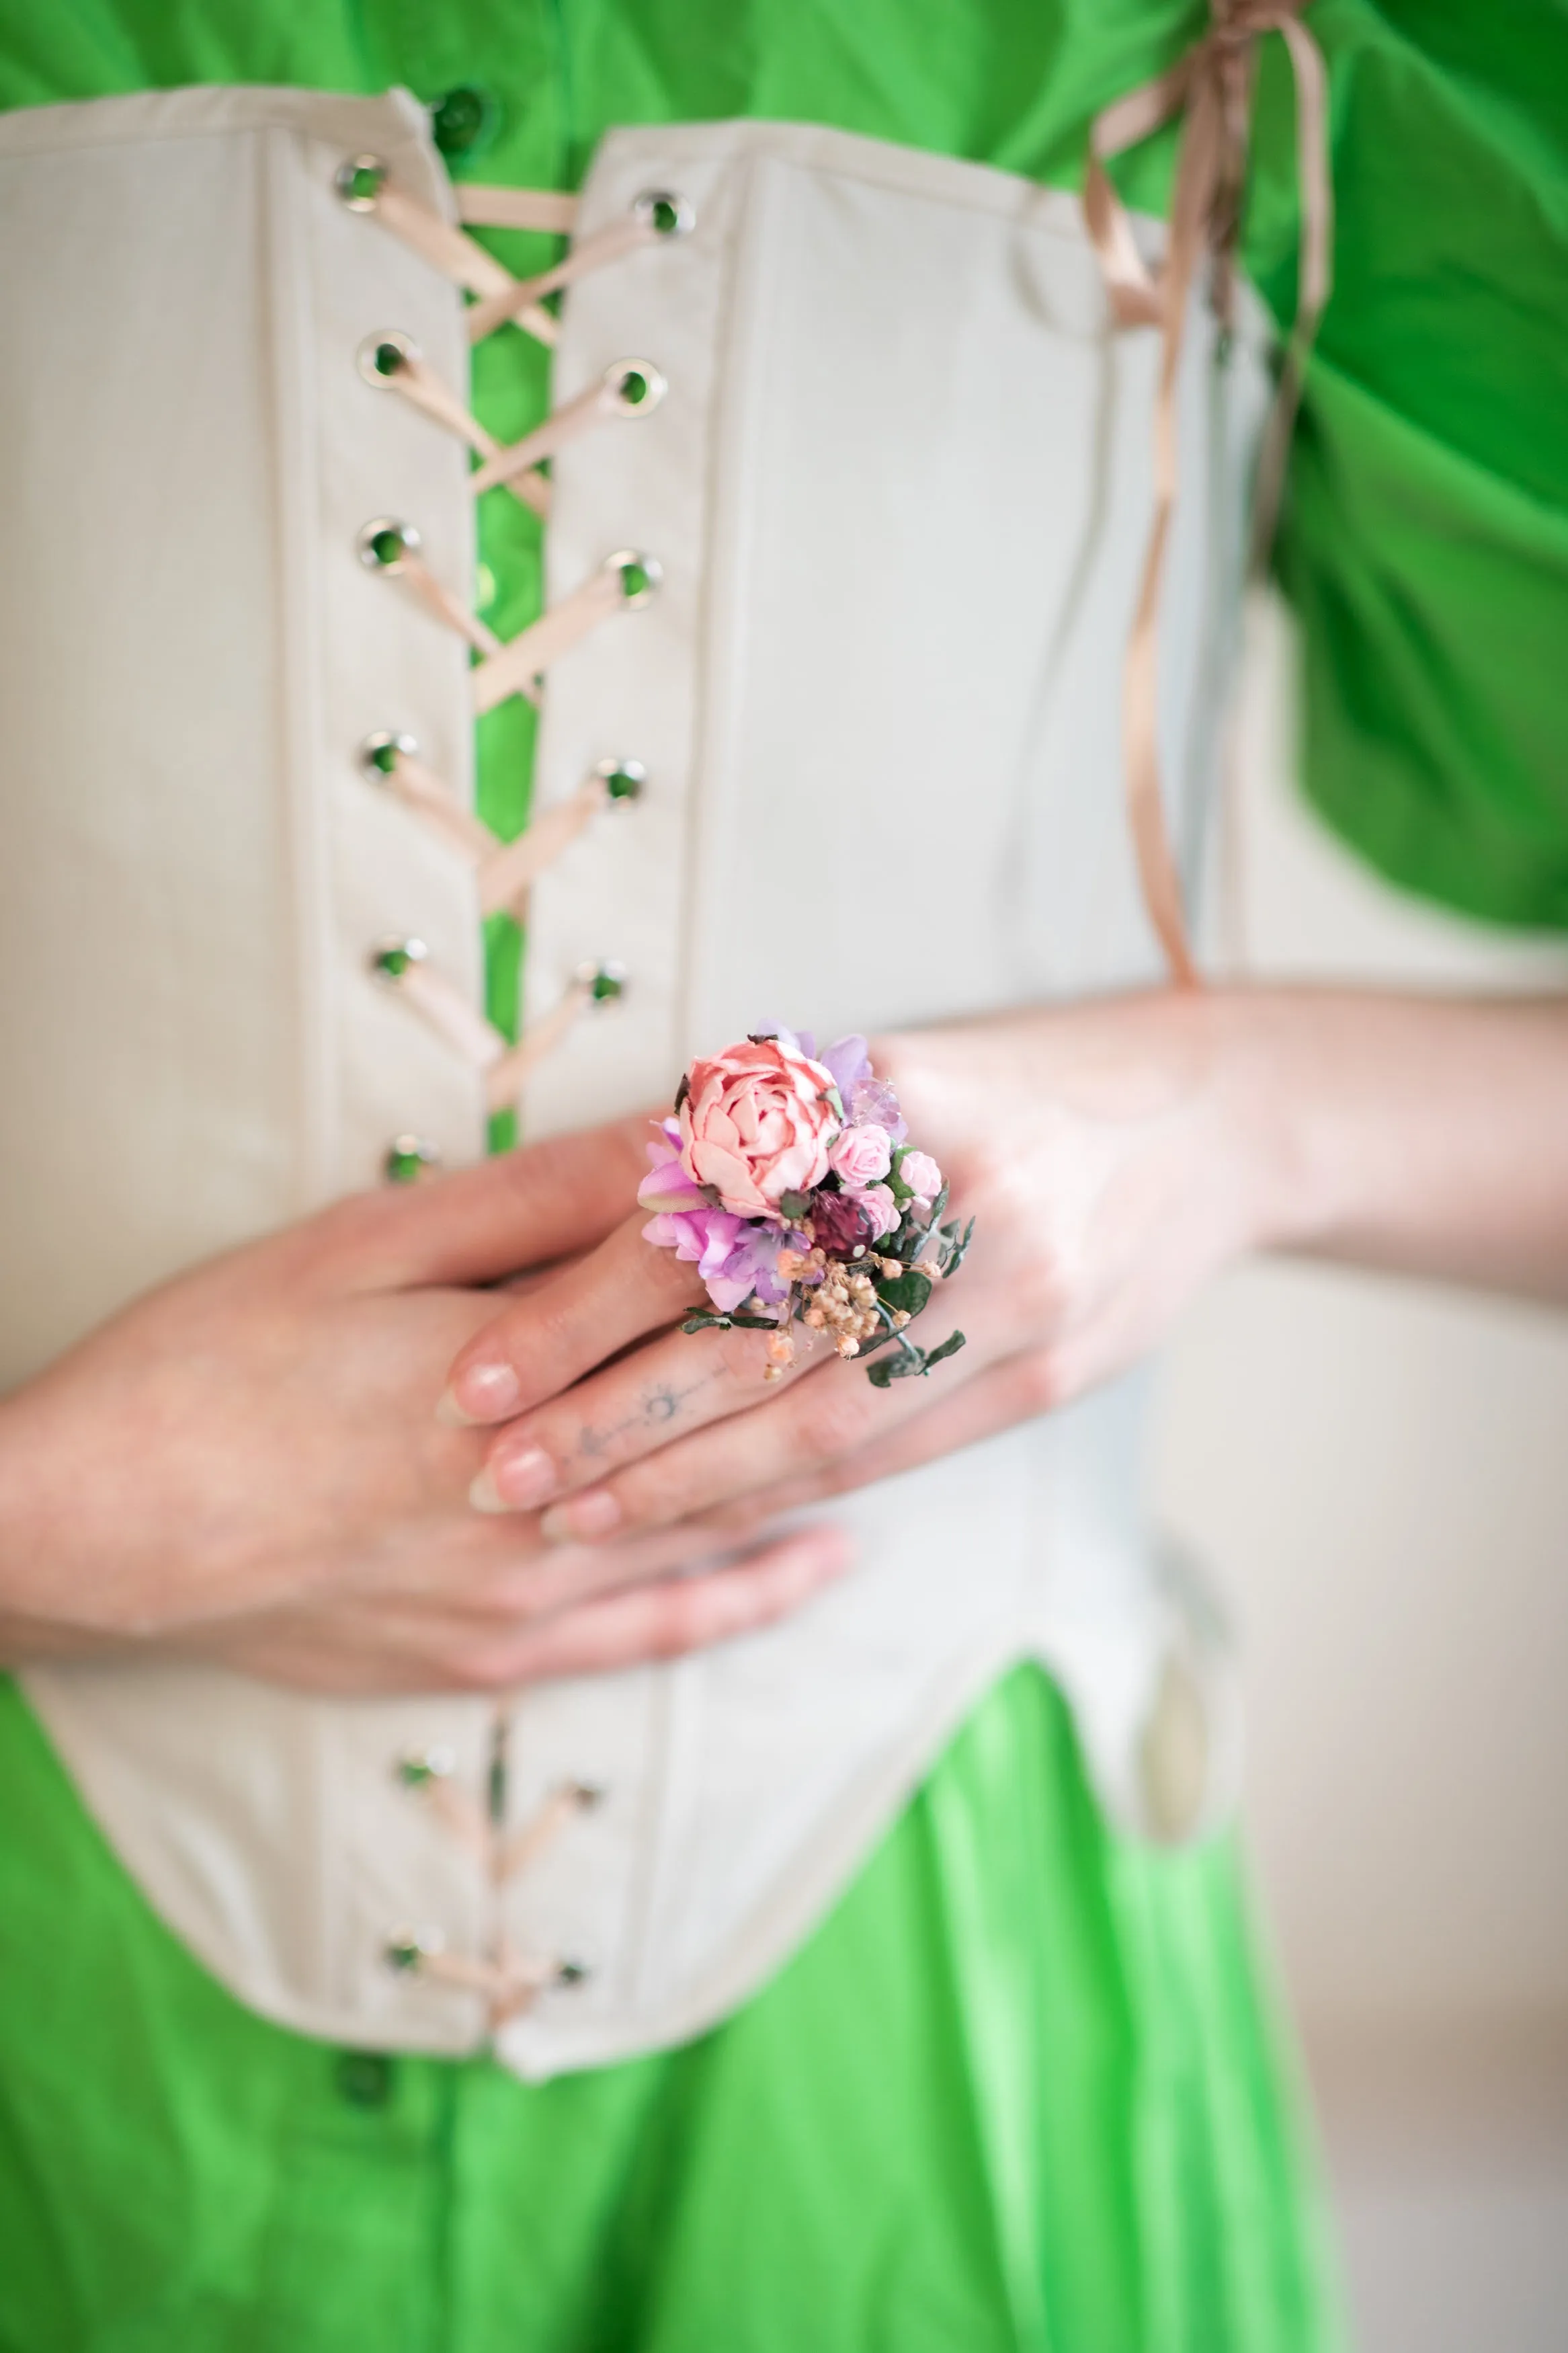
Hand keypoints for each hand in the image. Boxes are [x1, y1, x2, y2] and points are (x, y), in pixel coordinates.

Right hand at [0, 1118, 851, 1692]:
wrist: (97, 1526)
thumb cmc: (215, 1362)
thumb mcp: (362, 1244)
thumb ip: (525, 1206)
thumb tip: (656, 1154)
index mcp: (524, 1371)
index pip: (707, 1307)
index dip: (811, 1258)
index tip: (896, 1214)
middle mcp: (549, 1492)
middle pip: (736, 1418)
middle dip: (844, 1358)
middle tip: (949, 1311)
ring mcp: (527, 1591)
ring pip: (719, 1522)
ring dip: (822, 1463)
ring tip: (917, 1416)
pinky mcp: (493, 1655)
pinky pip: (656, 1629)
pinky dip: (748, 1593)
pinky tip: (820, 1561)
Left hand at [442, 991, 1275, 1542]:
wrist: (1200, 1119)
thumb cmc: (990, 1092)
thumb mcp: (870, 1076)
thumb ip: (748, 1147)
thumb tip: (577, 1228)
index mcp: (873, 1102)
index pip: (697, 1226)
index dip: (574, 1311)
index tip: (476, 1377)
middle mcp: (943, 1197)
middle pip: (743, 1339)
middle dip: (607, 1422)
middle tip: (495, 1477)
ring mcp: (1009, 1290)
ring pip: (814, 1417)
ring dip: (680, 1482)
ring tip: (570, 1520)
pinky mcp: (1047, 1370)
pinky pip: (889, 1451)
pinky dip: (783, 1493)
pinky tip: (700, 1521)